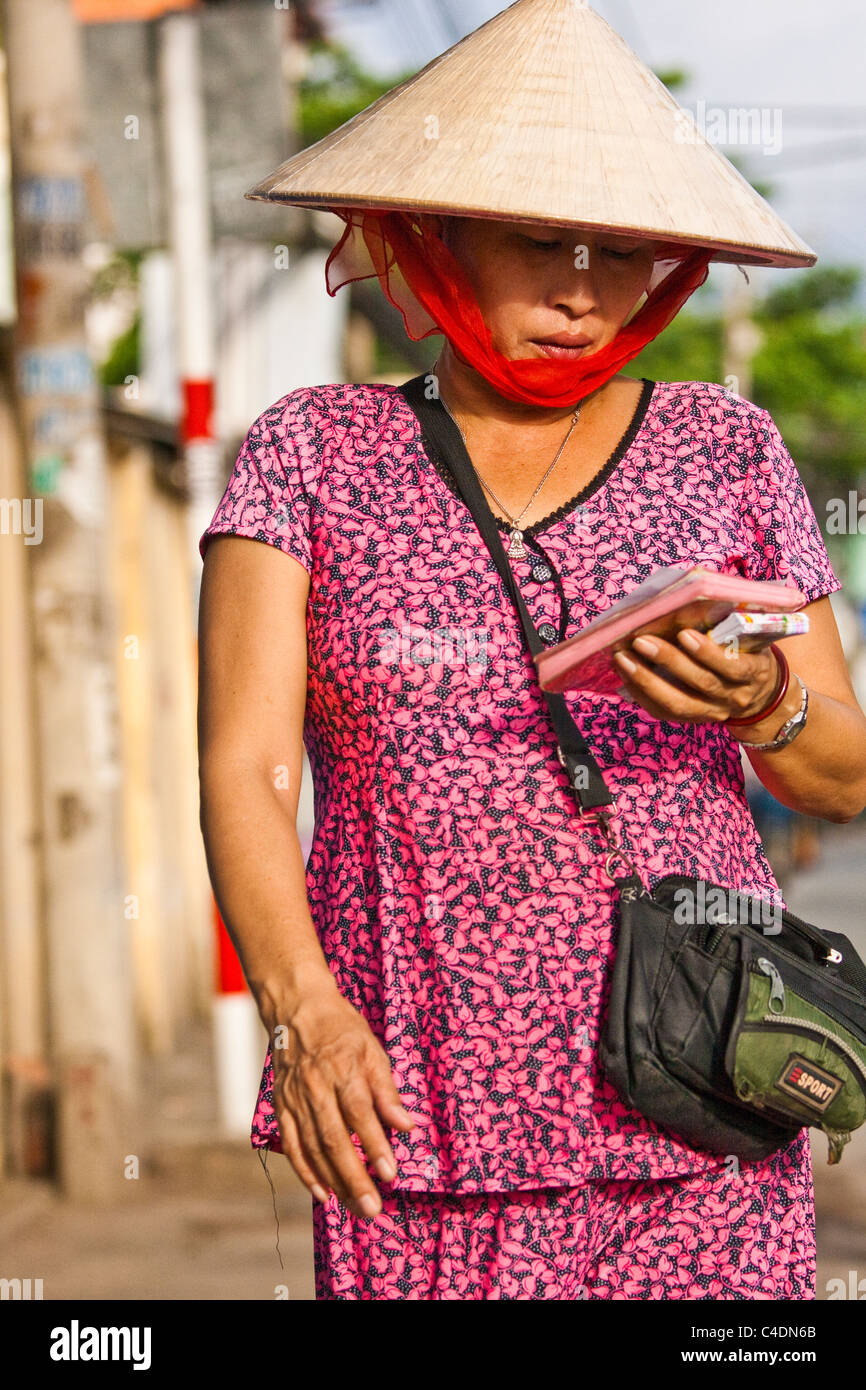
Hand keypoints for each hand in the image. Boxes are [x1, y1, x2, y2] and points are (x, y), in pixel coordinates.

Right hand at [268, 979, 420, 1218]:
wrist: (297, 1009)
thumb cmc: (341, 1028)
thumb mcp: (372, 1049)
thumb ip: (386, 1091)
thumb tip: (406, 1125)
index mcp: (343, 1068)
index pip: (360, 1112)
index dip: (374, 1144)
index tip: (390, 1173)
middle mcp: (316, 1086)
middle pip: (334, 1138)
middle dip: (354, 1176)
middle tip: (372, 1207)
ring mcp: (295, 1098)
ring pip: (313, 1148)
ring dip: (334, 1181)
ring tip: (354, 1207)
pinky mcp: (281, 1106)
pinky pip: (292, 1145)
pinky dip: (305, 1172)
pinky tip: (323, 1193)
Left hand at [611, 628, 783, 730]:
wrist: (757, 693)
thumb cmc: (747, 652)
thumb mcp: (749, 637)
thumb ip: (729, 622)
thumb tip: (691, 595)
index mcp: (753, 671)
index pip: (733, 665)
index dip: (708, 652)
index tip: (684, 633)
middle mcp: (733, 696)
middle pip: (701, 682)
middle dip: (668, 660)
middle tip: (640, 640)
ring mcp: (712, 712)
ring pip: (678, 703)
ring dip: (646, 680)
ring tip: (623, 658)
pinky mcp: (692, 720)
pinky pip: (664, 711)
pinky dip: (641, 693)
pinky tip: (625, 674)